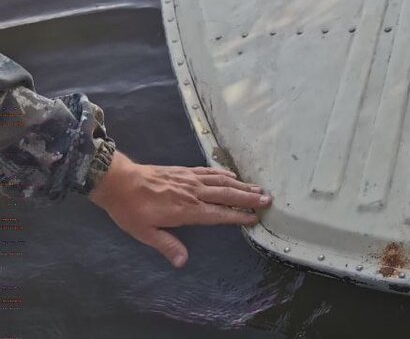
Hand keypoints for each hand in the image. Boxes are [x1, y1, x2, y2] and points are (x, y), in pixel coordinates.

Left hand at [88, 151, 271, 267]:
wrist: (119, 181)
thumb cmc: (131, 210)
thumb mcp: (145, 233)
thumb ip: (167, 245)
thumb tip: (183, 262)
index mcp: (187, 210)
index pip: (218, 214)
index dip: (237, 216)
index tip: (254, 218)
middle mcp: (194, 193)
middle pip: (227, 195)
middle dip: (248, 199)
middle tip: (268, 200)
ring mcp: (191, 180)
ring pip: (222, 182)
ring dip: (242, 186)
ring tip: (258, 188)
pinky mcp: (185, 171)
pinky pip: (210, 172)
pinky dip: (224, 174)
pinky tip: (232, 175)